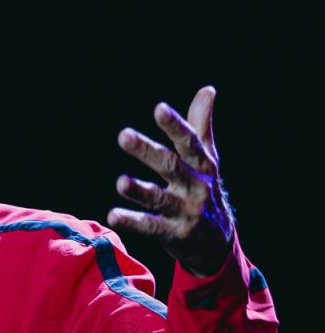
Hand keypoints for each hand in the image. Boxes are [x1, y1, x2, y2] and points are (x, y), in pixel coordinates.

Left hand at [108, 86, 234, 276]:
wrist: (218, 243)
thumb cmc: (204, 190)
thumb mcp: (207, 160)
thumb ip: (201, 126)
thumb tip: (207, 89)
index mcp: (202, 165)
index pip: (189, 142)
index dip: (175, 126)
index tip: (159, 109)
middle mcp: (195, 186)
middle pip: (170, 166)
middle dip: (147, 151)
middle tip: (124, 135)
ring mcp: (186, 211)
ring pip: (160, 198)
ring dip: (140, 190)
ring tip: (120, 182)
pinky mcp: (175, 233)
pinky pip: (152, 226)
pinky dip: (133, 221)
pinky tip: (113, 215)